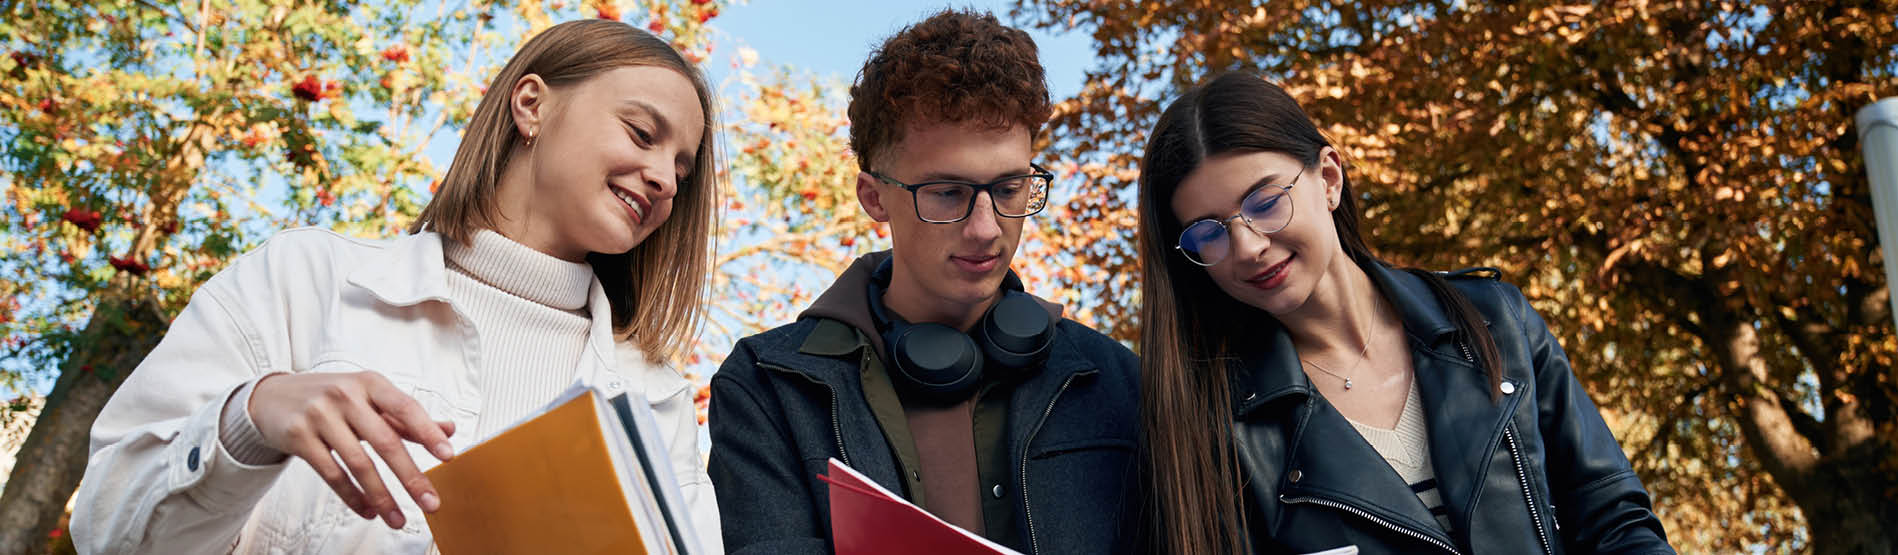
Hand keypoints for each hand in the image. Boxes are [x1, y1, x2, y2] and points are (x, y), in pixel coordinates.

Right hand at [248, 371, 455, 528]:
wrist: (274, 397)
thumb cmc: (331, 397)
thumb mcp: (369, 397)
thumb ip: (406, 416)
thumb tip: (448, 430)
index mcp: (370, 383)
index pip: (406, 408)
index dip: (428, 432)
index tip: (448, 456)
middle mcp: (346, 395)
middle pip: (385, 442)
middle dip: (411, 477)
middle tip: (430, 503)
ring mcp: (320, 415)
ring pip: (359, 464)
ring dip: (382, 497)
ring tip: (397, 519)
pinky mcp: (299, 437)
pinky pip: (332, 474)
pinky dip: (353, 496)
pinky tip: (368, 510)